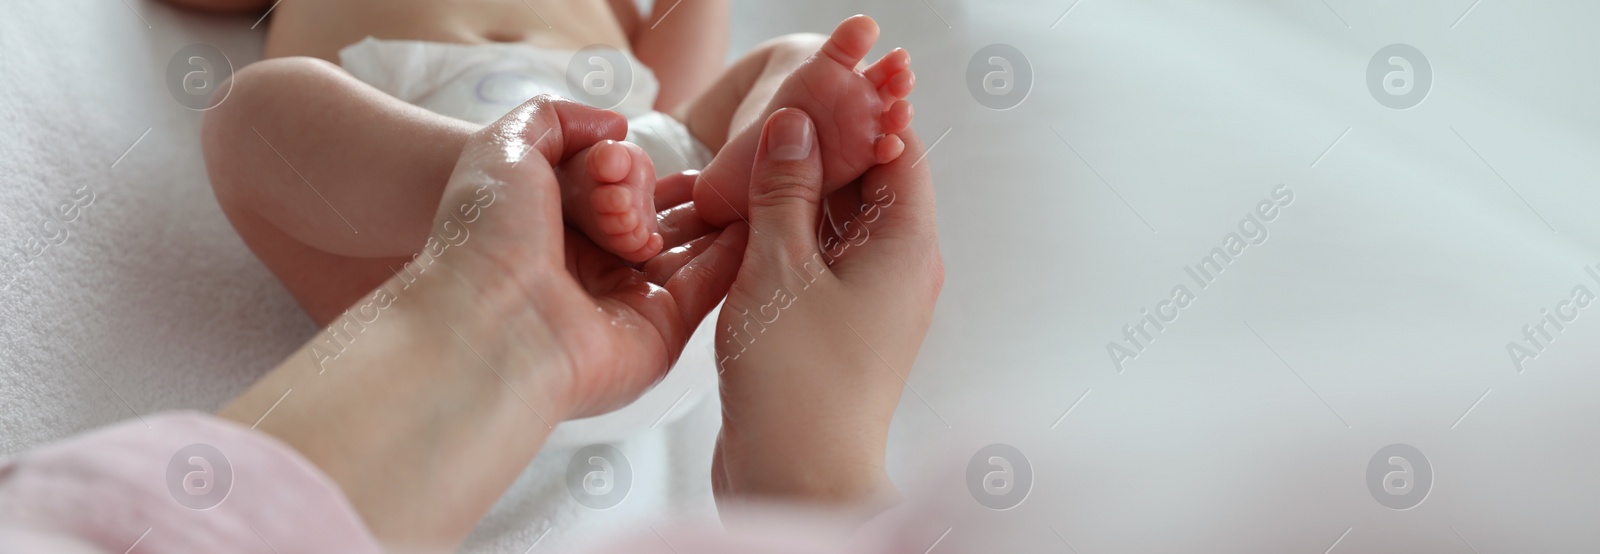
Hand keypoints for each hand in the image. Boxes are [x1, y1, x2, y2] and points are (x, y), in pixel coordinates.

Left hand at [427, 95, 748, 417]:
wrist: (490, 322)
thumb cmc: (488, 237)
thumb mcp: (505, 147)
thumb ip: (557, 117)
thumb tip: (618, 127)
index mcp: (549, 231)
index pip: (607, 188)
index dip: (625, 167)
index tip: (619, 160)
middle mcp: (588, 271)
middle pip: (651, 216)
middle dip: (668, 191)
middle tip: (676, 179)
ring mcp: (627, 305)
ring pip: (684, 250)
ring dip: (712, 217)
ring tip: (743, 185)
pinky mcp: (661, 335)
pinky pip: (707, 287)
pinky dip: (732, 253)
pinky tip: (752, 220)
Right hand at [708, 108, 942, 511]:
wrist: (797, 481)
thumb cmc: (796, 387)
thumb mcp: (778, 269)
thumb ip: (783, 192)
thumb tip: (793, 127)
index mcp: (906, 245)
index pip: (898, 149)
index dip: (861, 112)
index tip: (815, 91)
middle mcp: (898, 268)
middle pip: (867, 183)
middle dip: (819, 152)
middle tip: (762, 131)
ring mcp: (868, 300)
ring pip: (836, 223)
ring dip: (794, 198)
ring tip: (741, 177)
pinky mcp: (836, 327)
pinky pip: (817, 262)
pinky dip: (785, 240)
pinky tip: (740, 230)